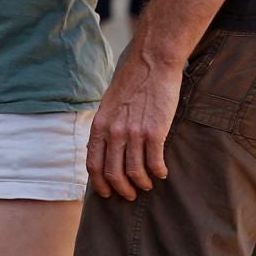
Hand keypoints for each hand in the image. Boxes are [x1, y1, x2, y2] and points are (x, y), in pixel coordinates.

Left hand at [87, 43, 182, 200]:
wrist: (153, 61)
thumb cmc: (132, 78)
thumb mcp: (109, 102)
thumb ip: (106, 124)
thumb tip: (105, 146)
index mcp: (100, 124)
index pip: (94, 165)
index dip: (100, 183)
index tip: (107, 192)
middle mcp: (114, 132)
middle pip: (113, 174)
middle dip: (121, 189)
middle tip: (130, 194)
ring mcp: (134, 133)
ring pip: (135, 173)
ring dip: (142, 183)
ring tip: (147, 184)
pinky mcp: (155, 131)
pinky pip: (154, 162)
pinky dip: (158, 172)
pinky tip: (162, 172)